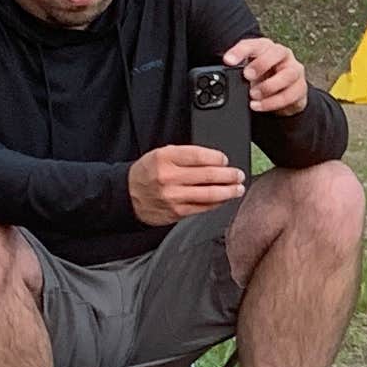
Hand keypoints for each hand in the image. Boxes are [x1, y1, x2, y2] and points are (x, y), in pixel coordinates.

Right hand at [128, 142, 246, 229]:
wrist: (127, 195)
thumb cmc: (147, 173)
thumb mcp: (161, 154)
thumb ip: (185, 155)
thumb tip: (215, 160)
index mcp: (165, 158)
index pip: (199, 156)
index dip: (218, 158)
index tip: (226, 160)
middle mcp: (169, 177)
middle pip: (208, 175)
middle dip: (229, 175)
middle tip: (239, 175)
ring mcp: (173, 196)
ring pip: (209, 194)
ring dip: (228, 191)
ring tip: (238, 188)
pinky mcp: (177, 212)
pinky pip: (203, 207)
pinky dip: (217, 203)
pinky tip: (224, 199)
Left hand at [222, 33, 307, 120]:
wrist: (283, 94)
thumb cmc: (263, 78)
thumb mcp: (248, 72)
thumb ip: (237, 71)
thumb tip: (223, 76)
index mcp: (267, 47)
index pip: (254, 44)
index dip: (241, 51)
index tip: (228, 60)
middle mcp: (283, 55)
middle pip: (277, 52)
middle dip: (261, 64)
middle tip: (247, 75)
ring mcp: (294, 71)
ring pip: (287, 74)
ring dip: (269, 86)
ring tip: (253, 95)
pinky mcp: (301, 88)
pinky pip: (290, 94)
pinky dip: (273, 102)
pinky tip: (260, 105)